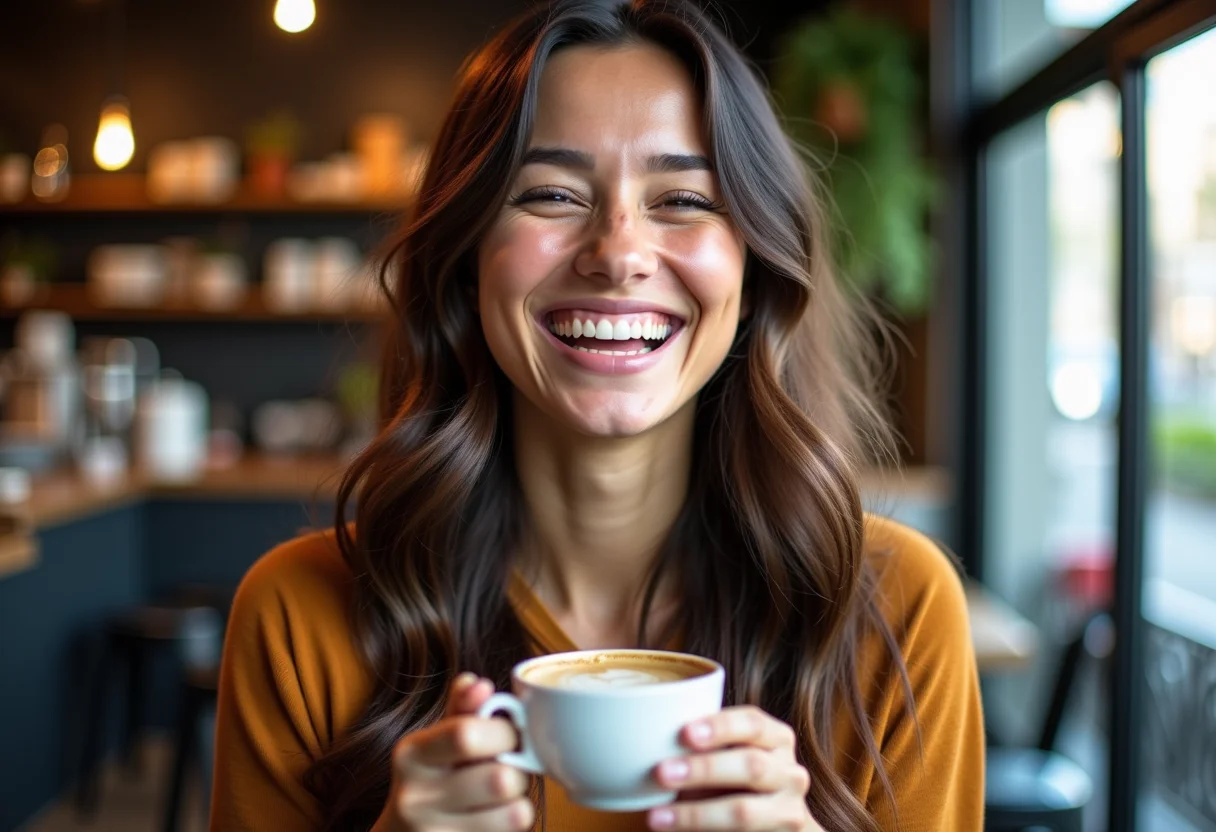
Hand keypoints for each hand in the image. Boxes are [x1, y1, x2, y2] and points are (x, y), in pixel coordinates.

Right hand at [372, 673, 534, 831]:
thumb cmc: (429, 779)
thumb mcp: (436, 741)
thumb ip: (461, 709)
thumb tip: (479, 684)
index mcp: (412, 754)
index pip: (468, 735)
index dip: (504, 732)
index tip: (510, 734)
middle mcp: (417, 797)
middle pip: (500, 778)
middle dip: (518, 770)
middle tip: (509, 767)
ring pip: (515, 812)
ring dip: (520, 800)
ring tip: (502, 796)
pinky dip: (513, 822)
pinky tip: (493, 818)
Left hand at [647, 705, 822, 830]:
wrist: (777, 822)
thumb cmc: (739, 779)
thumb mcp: (729, 754)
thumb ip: (702, 746)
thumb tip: (643, 741)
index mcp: (777, 739)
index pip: (753, 724)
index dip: (720, 727)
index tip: (685, 733)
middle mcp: (790, 773)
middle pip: (751, 766)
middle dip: (704, 769)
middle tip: (662, 772)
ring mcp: (789, 811)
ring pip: (743, 812)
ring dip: (696, 815)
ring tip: (657, 817)